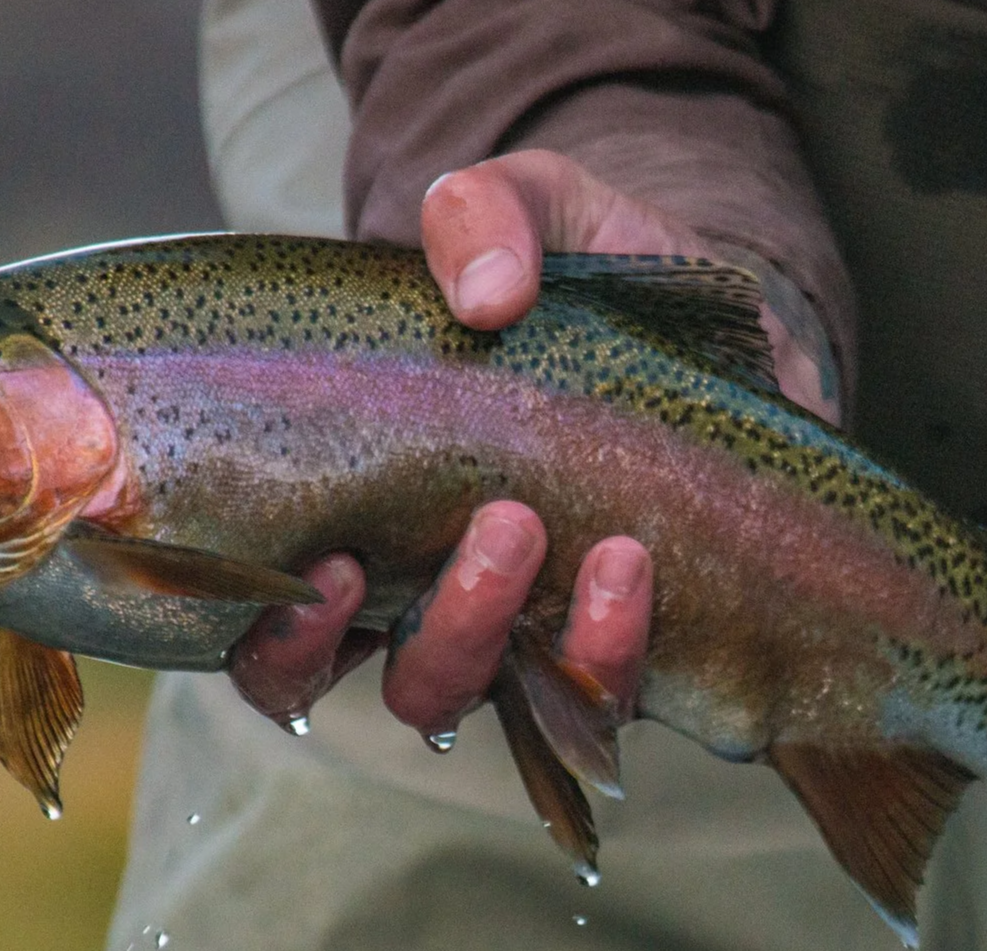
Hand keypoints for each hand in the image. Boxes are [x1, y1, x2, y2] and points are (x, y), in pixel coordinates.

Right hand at [234, 149, 819, 741]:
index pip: (278, 630)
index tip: (332, 569)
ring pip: (512, 707)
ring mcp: (539, 635)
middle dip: (446, 632)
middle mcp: (440, 600)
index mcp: (366, 521)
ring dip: (533, 640)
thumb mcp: (533, 207)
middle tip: (500, 526)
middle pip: (403, 689)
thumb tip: (486, 293)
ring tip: (592, 545)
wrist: (708, 316)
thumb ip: (485, 214)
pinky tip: (639, 565)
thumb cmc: (577, 280)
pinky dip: (615, 647)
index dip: (282, 635)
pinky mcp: (632, 644)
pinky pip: (606, 697)